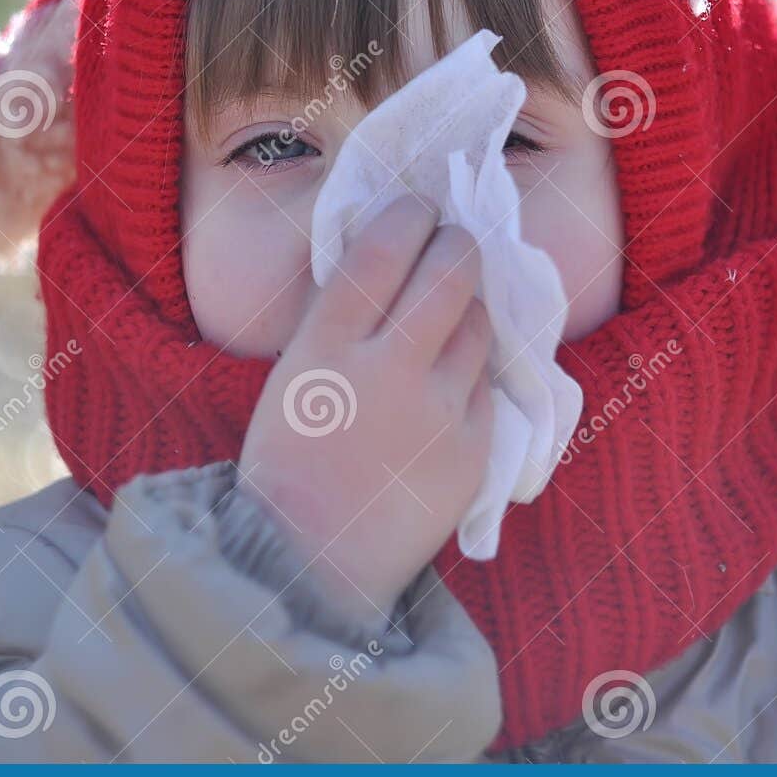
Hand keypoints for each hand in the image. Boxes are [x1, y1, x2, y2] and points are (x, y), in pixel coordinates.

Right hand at [238, 194, 493, 627]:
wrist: (310, 568)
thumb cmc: (290, 463)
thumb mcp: (293, 376)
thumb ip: (338, 320)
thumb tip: (388, 256)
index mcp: (325, 348)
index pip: (382, 249)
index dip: (407, 215)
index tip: (416, 209)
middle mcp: (387, 371)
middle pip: (450, 271)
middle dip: (457, 244)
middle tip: (453, 244)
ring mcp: (439, 413)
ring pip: (480, 324)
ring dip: (468, 310)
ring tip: (448, 323)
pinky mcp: (474, 451)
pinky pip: (487, 387)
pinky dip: (470, 379)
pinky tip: (446, 392)